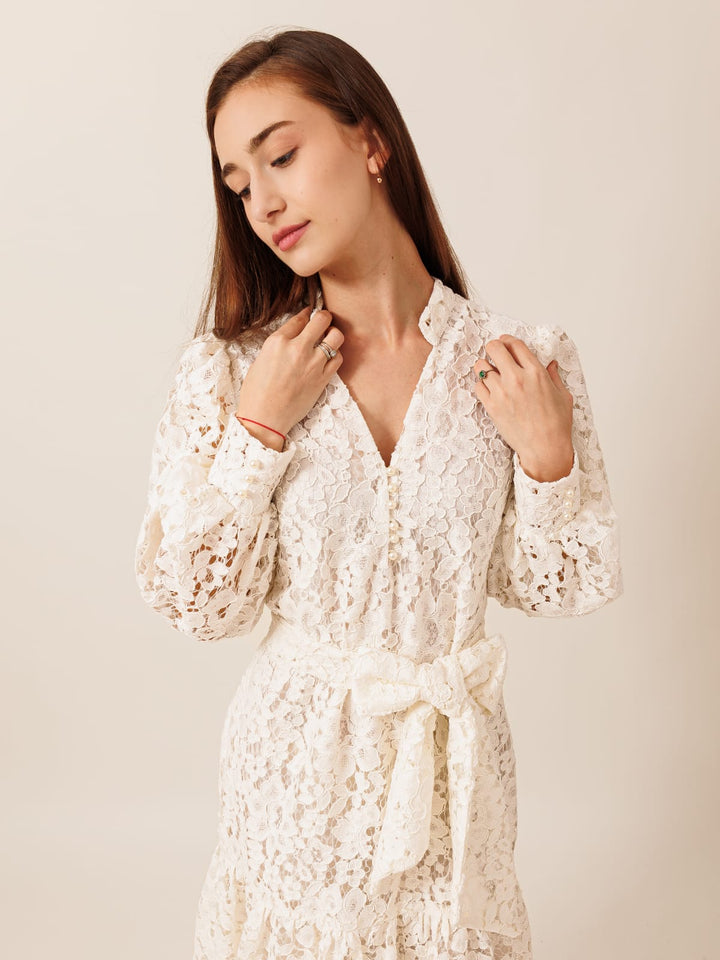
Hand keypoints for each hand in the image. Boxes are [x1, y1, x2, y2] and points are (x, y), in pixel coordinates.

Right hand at [235, 305, 344, 438]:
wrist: (265, 419)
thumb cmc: (256, 393)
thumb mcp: (260, 360)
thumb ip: (278, 346)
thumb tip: (291, 338)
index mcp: (277, 342)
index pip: (299, 318)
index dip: (306, 313)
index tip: (309, 313)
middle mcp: (297, 348)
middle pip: (322, 319)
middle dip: (324, 318)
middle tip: (322, 323)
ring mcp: (313, 363)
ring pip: (336, 336)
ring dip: (334, 335)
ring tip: (329, 340)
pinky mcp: (322, 379)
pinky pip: (338, 358)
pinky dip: (336, 355)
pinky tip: (329, 358)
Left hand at [473, 334, 573, 481]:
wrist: (545, 449)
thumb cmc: (557, 425)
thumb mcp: (562, 395)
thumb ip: (554, 376)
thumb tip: (550, 364)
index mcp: (536, 372)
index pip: (515, 344)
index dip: (508, 340)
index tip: (505, 342)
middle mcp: (517, 378)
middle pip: (494, 348)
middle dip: (494, 348)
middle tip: (495, 354)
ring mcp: (502, 392)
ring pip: (481, 367)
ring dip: (485, 366)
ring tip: (491, 373)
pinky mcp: (491, 406)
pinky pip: (478, 386)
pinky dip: (482, 384)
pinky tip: (489, 388)